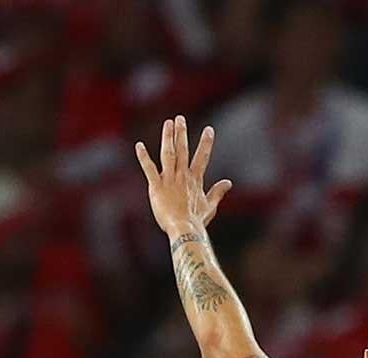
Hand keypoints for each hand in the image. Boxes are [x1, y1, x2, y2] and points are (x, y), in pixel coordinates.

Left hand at [135, 116, 231, 237]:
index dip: (206, 143)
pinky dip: (144, 157)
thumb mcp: (210, 206)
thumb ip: (218, 192)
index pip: (202, 157)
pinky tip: (139, 145)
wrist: (184, 229)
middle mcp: (182, 175)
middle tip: (180, 118)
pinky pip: (149, 169)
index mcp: (195, 180)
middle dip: (182, 133)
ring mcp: (169, 180)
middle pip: (182, 150)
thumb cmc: (197, 221)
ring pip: (168, 153)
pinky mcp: (156, 187)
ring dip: (168, 137)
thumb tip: (228, 183)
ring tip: (168, 123)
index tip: (209, 129)